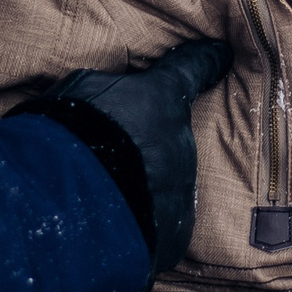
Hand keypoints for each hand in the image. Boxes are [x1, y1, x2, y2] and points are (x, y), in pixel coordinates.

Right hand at [38, 39, 230, 270]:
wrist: (69, 205)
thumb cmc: (68, 135)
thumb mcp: (80, 91)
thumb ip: (107, 92)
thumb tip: (113, 99)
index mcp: (161, 98)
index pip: (192, 69)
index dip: (206, 61)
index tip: (222, 55)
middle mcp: (181, 143)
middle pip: (171, 139)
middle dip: (147, 146)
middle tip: (112, 156)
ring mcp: (182, 191)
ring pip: (167, 185)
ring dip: (143, 188)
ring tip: (105, 199)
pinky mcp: (174, 235)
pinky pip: (159, 226)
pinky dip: (139, 226)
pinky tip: (111, 230)